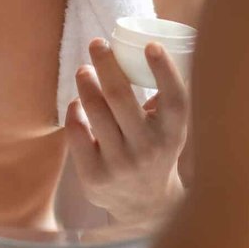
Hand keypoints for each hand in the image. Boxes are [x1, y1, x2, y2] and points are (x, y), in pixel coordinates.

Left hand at [65, 38, 189, 222]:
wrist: (145, 204)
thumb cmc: (157, 150)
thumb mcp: (171, 130)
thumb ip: (166, 99)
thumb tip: (147, 50)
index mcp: (173, 134)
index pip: (174, 99)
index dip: (164, 71)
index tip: (151, 45)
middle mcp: (148, 149)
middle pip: (121, 97)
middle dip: (107, 64)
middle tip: (97, 43)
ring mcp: (120, 164)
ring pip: (96, 112)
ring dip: (87, 83)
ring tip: (84, 69)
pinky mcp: (95, 177)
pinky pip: (78, 134)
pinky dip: (75, 112)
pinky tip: (76, 102)